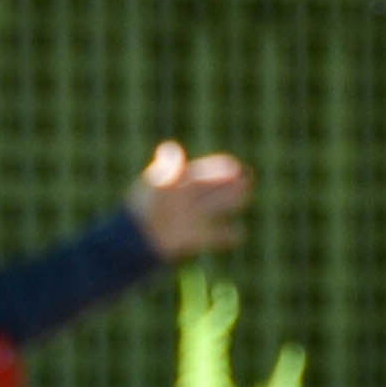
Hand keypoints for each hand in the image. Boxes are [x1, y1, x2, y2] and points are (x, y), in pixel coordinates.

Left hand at [126, 142, 253, 262]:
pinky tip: (239, 234)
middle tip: (247, 178)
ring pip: (216, 208)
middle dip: (229, 184)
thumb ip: (169, 168)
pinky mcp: (193, 238)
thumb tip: (172, 148)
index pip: (202, 173)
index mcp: (176, 185)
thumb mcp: (157, 184)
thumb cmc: (145, 209)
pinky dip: (227, 236)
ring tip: (245, 195)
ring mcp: (191, 218)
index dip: (218, 169)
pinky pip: (214, 236)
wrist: (137, 239)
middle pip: (212, 189)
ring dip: (231, 202)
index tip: (235, 166)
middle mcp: (185, 200)